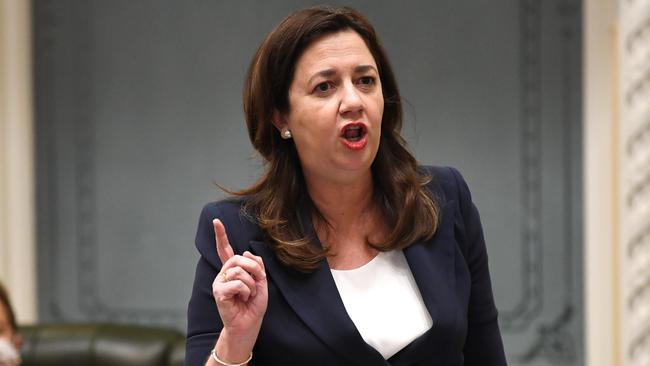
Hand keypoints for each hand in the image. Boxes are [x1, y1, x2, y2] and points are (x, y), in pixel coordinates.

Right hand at [211, 219, 267, 341]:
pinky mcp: (218, 292)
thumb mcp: (261, 282)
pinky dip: (246, 292)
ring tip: (248, 295)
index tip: (216, 221)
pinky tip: (243, 300)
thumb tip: (245, 253)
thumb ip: (256, 266)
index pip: (225, 249)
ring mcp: (219, 282)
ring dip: (251, 285)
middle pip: (238, 258)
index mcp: (233, 270)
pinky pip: (237, 283)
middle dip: (254, 269)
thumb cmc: (253, 305)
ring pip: (239, 271)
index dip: (220, 235)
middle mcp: (223, 274)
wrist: (249, 324)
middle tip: (257, 283)